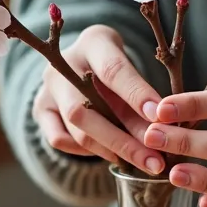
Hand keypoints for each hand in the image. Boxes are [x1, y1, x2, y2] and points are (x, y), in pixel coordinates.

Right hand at [33, 24, 166, 174]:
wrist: (83, 63)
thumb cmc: (117, 66)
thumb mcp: (133, 69)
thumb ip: (142, 96)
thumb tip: (167, 129)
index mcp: (93, 43)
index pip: (113, 70)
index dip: (136, 94)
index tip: (160, 117)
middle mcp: (62, 64)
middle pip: (87, 109)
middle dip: (124, 141)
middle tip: (156, 162)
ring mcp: (46, 88)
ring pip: (76, 130)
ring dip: (113, 151)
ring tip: (144, 163)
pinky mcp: (40, 110)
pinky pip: (60, 140)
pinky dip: (89, 151)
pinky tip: (113, 153)